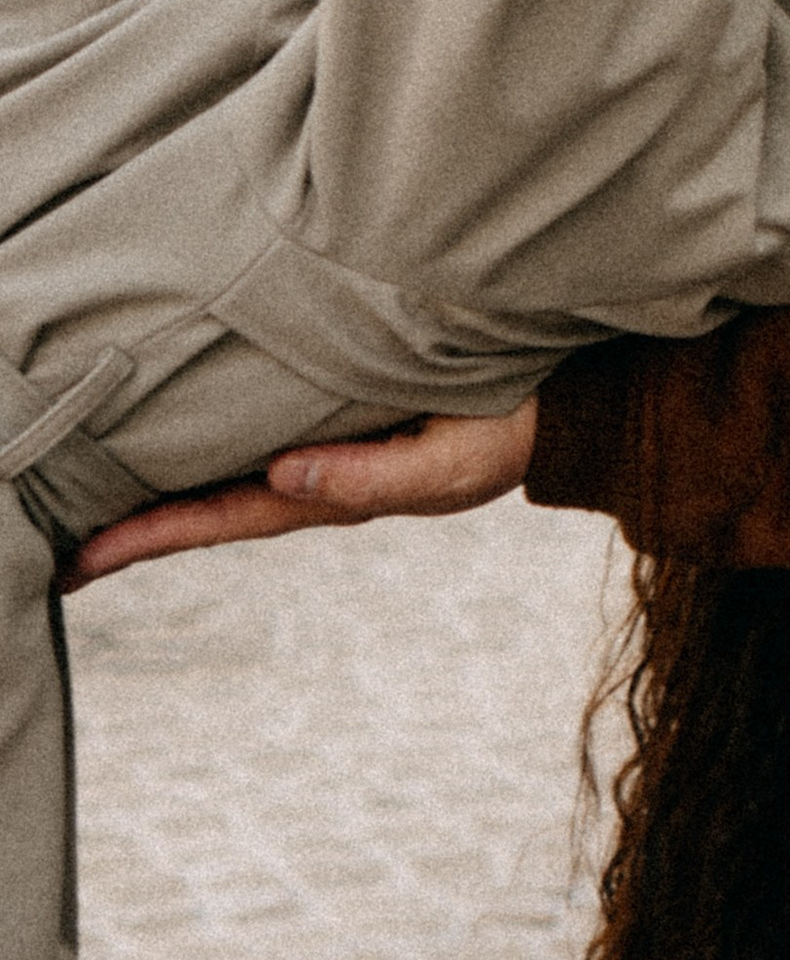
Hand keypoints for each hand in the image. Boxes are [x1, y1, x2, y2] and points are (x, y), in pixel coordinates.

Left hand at [64, 402, 536, 588]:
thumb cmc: (510, 428)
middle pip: (208, 506)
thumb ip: (371, 477)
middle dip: (136, 531)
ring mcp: (327, 447)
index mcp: (339, 493)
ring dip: (163, 493)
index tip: (85, 557)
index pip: (227, 518)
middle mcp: (319, 474)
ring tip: (93, 507)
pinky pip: (255, 437)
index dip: (154, 536)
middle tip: (58, 554)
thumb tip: (280, 477)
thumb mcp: (452, 459)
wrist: (561, 402)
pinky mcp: (338, 411)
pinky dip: (208, 450)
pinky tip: (174, 442)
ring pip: (227, 475)